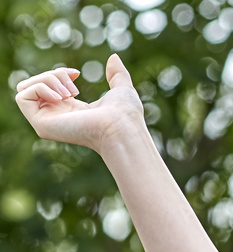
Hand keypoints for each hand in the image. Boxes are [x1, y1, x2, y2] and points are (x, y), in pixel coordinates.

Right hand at [14, 54, 144, 156]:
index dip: (58, 73)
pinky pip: (22, 97)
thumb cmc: (126, 115)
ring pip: (26, 88)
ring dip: (46, 80)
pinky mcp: (42, 125)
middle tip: (73, 88)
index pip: (48, 86)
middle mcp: (57, 117)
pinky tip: (60, 98)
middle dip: (51, 75)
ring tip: (69, 93)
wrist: (122, 128)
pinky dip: (39, 88)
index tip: (77, 74)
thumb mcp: (122, 88)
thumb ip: (117, 74)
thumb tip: (114, 57)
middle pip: (34, 84)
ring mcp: (48, 122)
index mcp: (71, 110)